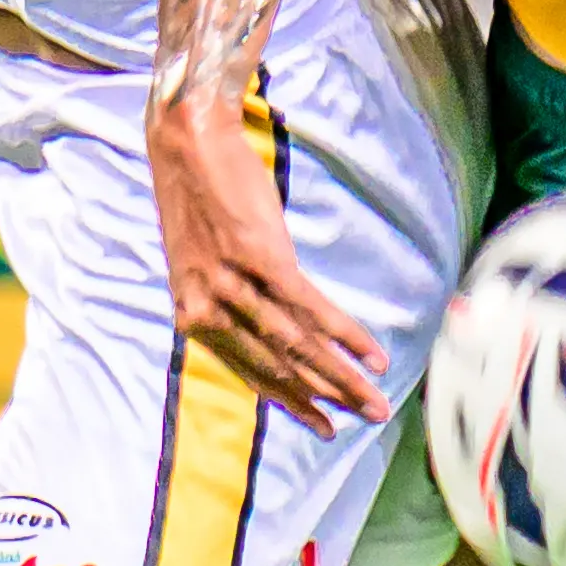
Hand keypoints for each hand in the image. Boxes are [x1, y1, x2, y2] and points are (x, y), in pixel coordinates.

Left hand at [154, 93, 388, 431]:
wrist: (187, 139)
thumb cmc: (197, 194)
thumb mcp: (200, 260)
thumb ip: (225, 299)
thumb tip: (265, 327)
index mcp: (192, 315)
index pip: (251, 373)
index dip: (293, 402)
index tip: (326, 425)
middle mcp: (208, 308)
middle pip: (281, 367)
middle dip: (329, 400)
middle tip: (368, 419)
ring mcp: (234, 284)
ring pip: (299, 346)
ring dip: (344, 379)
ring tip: (377, 400)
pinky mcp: (261, 256)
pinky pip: (310, 308)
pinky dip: (346, 335)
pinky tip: (371, 354)